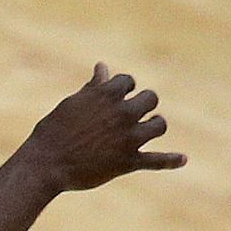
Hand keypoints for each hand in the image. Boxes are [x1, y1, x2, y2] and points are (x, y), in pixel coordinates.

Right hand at [20, 63, 186, 192]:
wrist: (47, 163)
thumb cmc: (54, 130)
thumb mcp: (72, 104)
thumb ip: (93, 88)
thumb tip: (103, 67)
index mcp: (104, 96)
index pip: (128, 81)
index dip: (124, 87)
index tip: (116, 95)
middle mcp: (121, 114)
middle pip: (150, 99)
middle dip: (143, 103)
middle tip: (132, 112)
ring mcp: (128, 138)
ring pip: (159, 125)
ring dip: (154, 125)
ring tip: (147, 128)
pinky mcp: (129, 162)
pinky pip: (158, 161)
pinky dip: (172, 160)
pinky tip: (183, 158)